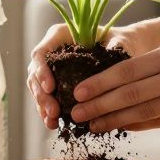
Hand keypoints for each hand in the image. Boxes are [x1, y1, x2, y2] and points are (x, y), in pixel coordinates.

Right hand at [27, 24, 146, 128]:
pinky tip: (53, 124)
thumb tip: (113, 51)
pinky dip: (48, 111)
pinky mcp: (57, 84)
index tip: (51, 88)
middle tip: (53, 112)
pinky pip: (47, 98)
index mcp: (59, 36)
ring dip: (42, 106)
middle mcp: (51, 52)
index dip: (42, 71)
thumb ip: (115, 44)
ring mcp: (52, 69)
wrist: (123, 49)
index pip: (41, 53)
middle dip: (42, 95)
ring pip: (38, 88)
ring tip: (51, 122)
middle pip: (36, 74)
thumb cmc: (118, 40)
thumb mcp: (118, 39)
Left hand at [69, 38, 159, 132]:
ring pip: (144, 112)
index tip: (80, 92)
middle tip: (76, 114)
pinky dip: (140, 125)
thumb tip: (125, 79)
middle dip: (100, 106)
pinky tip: (123, 127)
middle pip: (131, 94)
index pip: (127, 70)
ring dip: (115, 121)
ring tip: (93, 126)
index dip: (101, 83)